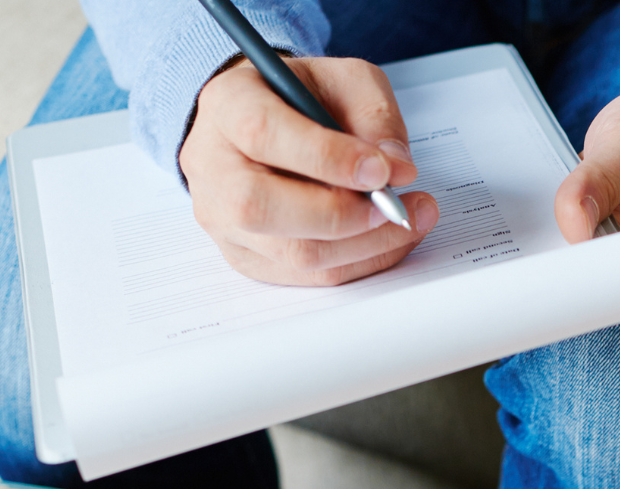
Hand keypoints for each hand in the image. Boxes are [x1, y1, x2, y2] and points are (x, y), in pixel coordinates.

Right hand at [180, 56, 439, 285]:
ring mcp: (223, 220)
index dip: (327, 158)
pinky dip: (359, 262)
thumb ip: (373, 115)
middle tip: (396, 206)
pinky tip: (386, 239)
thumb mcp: (345, 81)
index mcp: (227, 106)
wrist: (264, 124)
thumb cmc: (302, 99)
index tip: (382, 169)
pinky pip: (309, 277)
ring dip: (364, 245)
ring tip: (407, 220)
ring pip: (293, 253)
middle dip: (344, 214)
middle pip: (263, 208)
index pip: (263, 135)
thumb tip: (397, 168)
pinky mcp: (247, 257)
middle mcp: (212, 167)